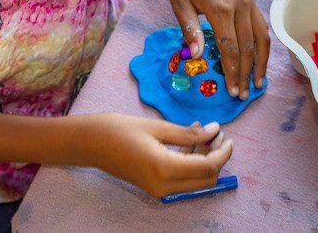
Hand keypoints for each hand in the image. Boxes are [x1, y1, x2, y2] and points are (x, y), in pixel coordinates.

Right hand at [87, 114, 232, 197]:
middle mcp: (164, 185)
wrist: (89, 144)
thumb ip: (188, 133)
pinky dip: (191, 162)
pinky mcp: (154, 187)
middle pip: (206, 179)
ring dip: (205, 159)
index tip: (228, 136)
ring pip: (196, 181)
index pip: (208, 168)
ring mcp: (159, 189)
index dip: (223, 153)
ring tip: (204, 132)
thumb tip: (214, 131)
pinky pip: (182, 179)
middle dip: (217, 158)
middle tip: (217, 134)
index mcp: (165, 168)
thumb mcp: (156, 126)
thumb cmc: (118, 129)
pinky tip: (190, 141)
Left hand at [162, 0, 269, 98]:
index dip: (232, 72)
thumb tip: (198, 56)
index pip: (230, 48)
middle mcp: (240, 5)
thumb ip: (190, 30)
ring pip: (261, 38)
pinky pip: (261, 26)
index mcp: (221, 8)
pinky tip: (259, 59)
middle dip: (246, 73)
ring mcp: (248, 1)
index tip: (232, 90)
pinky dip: (263, 45)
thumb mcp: (178, 3)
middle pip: (248, 47)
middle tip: (243, 94)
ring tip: (257, 83)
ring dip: (260, 62)